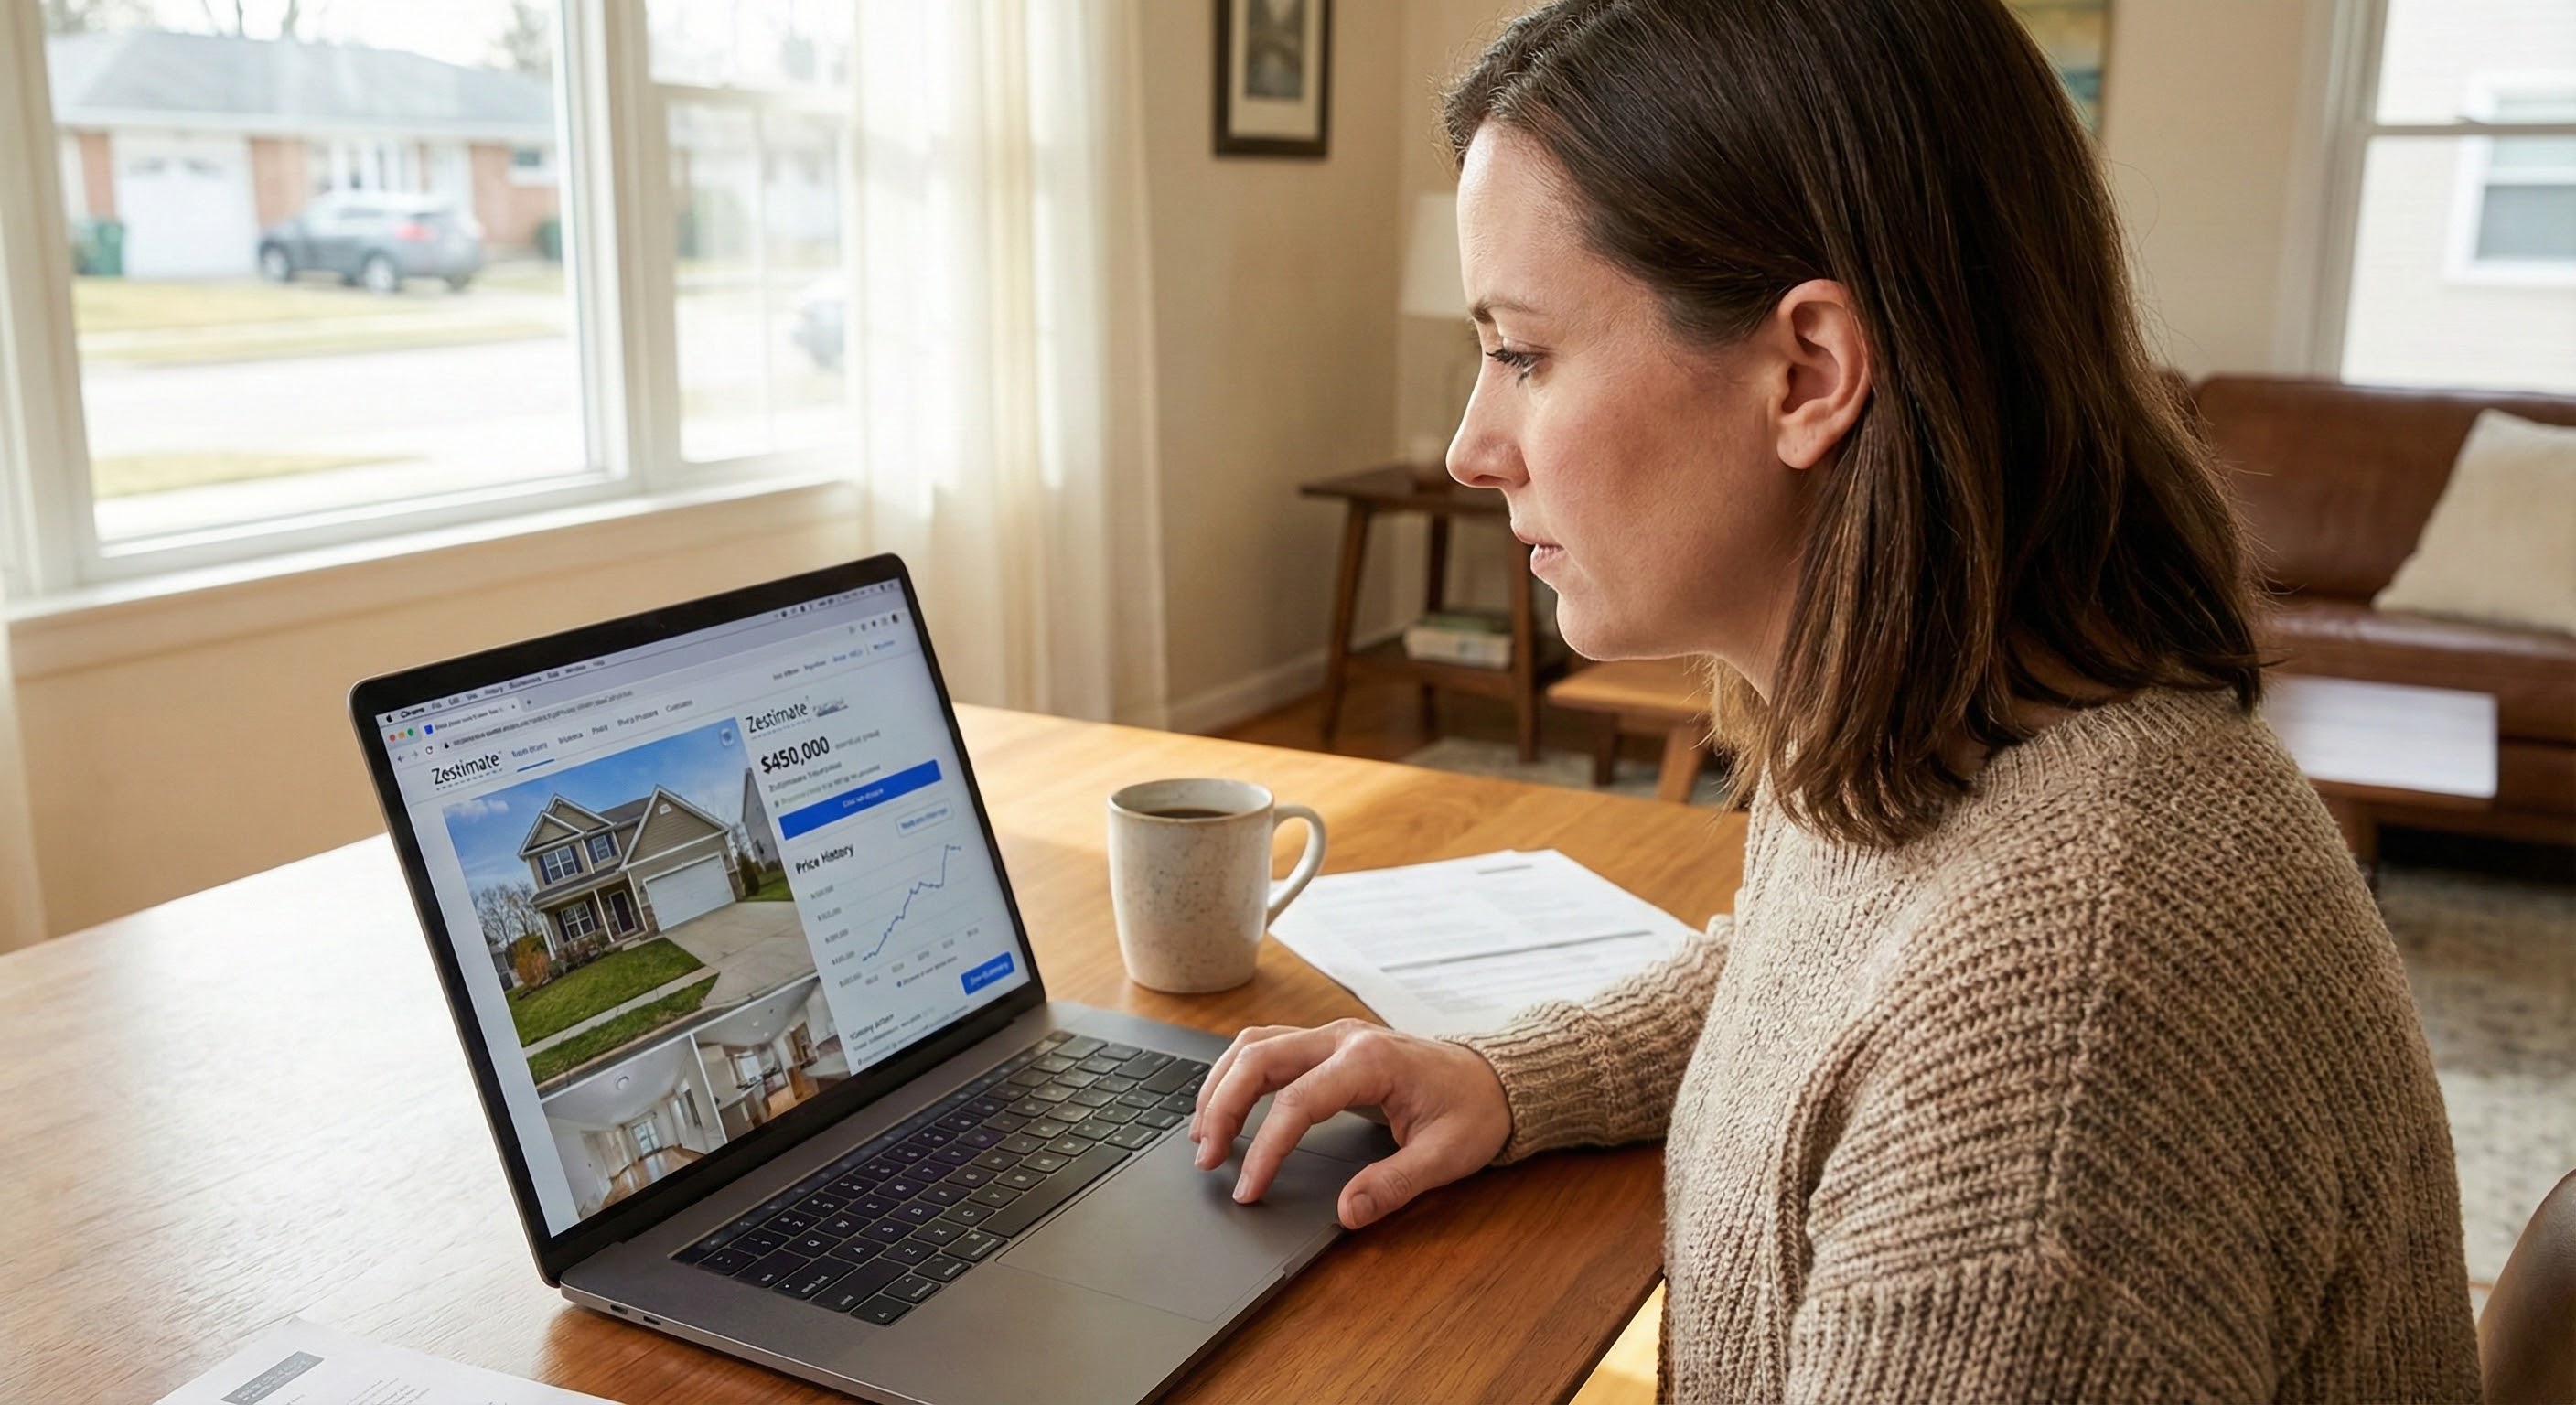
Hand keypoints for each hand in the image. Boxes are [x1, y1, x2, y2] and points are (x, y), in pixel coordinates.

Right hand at [1188, 1018, 1511, 1229]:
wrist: (1495, 1079)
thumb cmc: (1473, 1112)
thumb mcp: (1446, 1157)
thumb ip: (1394, 1184)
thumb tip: (1347, 1211)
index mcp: (1371, 1061)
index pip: (1297, 1102)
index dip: (1265, 1148)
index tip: (1248, 1189)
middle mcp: (1343, 1039)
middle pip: (1259, 1058)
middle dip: (1223, 1107)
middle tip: (1206, 1158)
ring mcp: (1332, 1036)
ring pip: (1255, 1044)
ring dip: (1221, 1084)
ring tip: (1202, 1134)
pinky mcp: (1327, 1044)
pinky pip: (1268, 1046)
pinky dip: (1237, 1073)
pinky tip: (1225, 1106)